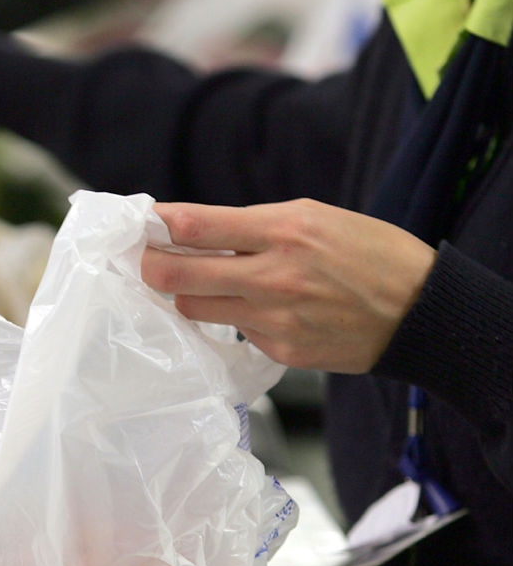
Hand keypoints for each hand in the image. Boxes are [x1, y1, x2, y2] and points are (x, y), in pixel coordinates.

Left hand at [140, 199, 436, 372]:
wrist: (421, 311)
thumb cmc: (370, 254)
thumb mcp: (315, 216)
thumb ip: (253, 224)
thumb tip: (194, 230)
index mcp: (284, 230)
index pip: (196, 226)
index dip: (159, 224)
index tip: (145, 224)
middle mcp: (274, 275)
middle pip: (178, 275)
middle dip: (152, 266)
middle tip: (146, 261)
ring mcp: (275, 318)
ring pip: (196, 307)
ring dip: (189, 294)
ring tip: (200, 282)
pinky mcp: (281, 350)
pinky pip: (234, 332)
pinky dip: (234, 318)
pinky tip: (255, 309)